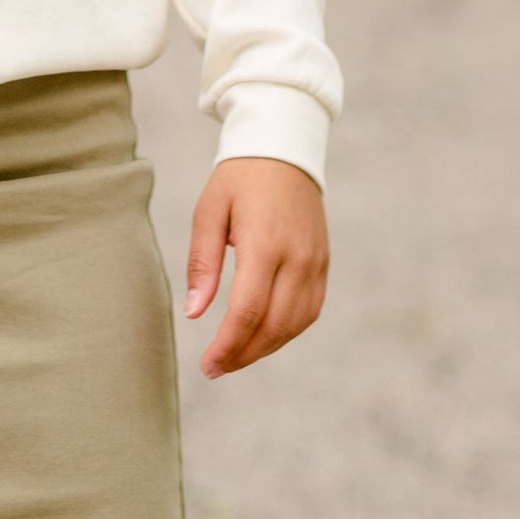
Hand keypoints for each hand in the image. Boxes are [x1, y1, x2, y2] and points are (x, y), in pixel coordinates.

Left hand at [185, 156, 328, 377]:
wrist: (284, 150)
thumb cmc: (238, 178)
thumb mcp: (209, 211)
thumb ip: (202, 263)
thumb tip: (195, 312)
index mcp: (265, 244)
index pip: (247, 311)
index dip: (228, 345)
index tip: (208, 365)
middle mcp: (297, 258)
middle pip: (273, 325)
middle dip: (243, 354)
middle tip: (215, 369)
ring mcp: (316, 263)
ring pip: (295, 324)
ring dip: (265, 347)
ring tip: (235, 357)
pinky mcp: (324, 264)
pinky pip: (309, 310)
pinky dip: (286, 330)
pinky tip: (263, 336)